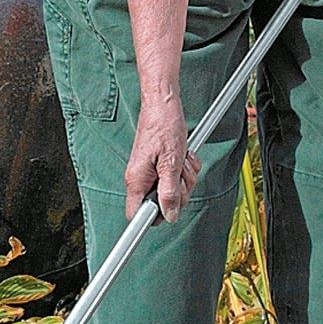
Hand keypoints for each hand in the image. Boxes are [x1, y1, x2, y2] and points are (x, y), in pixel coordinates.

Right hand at [124, 98, 200, 220]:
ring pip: (173, 192)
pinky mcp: (160, 168)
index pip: (137, 215)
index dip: (155, 217)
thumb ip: (169, 192)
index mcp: (137, 180)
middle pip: (162, 205)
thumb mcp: (171, 162)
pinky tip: (183, 156)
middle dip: (179, 192)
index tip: (168, 211)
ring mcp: (151, 174)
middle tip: (181, 174)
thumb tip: (170, 216)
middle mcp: (141, 180)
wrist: (163, 105)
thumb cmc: (163, 126)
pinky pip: (177, 179)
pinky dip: (185, 169)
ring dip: (185, 178)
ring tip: (181, 160)